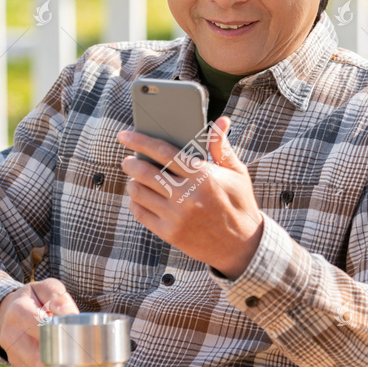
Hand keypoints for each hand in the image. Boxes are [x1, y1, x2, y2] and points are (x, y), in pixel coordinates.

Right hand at [0, 278, 79, 366]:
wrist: (8, 311)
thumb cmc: (33, 299)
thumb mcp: (45, 288)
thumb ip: (58, 296)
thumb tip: (69, 313)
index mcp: (18, 311)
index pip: (41, 328)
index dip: (62, 332)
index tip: (78, 332)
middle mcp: (10, 335)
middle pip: (40, 356)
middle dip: (63, 354)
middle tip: (80, 347)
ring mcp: (11, 353)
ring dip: (59, 364)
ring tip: (72, 353)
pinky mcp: (17, 365)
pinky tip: (60, 357)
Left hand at [117, 116, 262, 279]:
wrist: (242, 245)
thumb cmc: (239, 204)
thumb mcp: (236, 173)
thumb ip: (222, 147)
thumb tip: (221, 121)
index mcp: (203, 175)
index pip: (163, 152)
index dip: (140, 141)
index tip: (125, 136)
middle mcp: (187, 195)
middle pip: (145, 172)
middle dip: (130, 163)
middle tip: (128, 160)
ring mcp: (177, 216)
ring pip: (139, 193)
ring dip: (132, 182)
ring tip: (134, 178)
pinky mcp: (170, 233)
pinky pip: (141, 214)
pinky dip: (135, 202)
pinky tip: (139, 197)